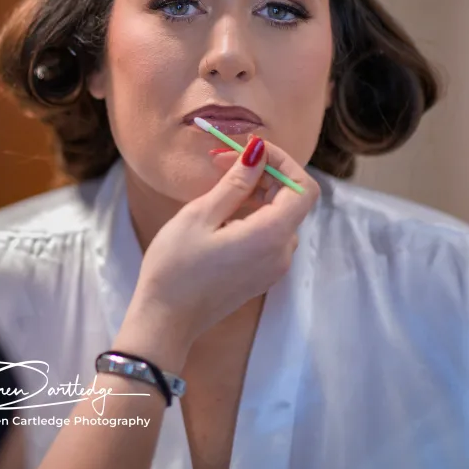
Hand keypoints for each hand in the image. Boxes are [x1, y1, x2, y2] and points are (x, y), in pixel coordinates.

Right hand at [116, 137, 318, 368]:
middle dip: (262, 174)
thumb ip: (235, 183)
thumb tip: (258, 153)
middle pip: (291, 200)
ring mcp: (274, 267)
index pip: (302, 187)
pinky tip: (220, 213)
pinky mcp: (261, 274)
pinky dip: (252, 215)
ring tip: (215, 186)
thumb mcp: (200, 216)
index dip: (281, 161)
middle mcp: (282, 252)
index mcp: (271, 236)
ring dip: (255, 194)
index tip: (248, 150)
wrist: (165, 318)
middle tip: (221, 161)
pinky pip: (268, 235)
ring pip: (278, 216)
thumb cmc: (176, 267)